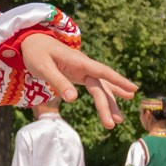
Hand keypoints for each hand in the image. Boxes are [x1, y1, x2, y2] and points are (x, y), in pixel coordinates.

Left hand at [19, 36, 135, 128]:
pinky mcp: (79, 75)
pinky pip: (95, 87)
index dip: (118, 81)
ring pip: (100, 88)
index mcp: (78, 61)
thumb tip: (73, 100)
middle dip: (108, 105)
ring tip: (118, 122)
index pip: (102, 72)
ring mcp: (83, 70)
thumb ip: (59, 82)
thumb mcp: (43, 68)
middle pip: (100, 86)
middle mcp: (84, 65)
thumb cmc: (36, 53)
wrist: (32, 42)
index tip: (133, 89)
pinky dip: (105, 95)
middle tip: (114, 124)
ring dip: (109, 104)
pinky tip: (115, 104)